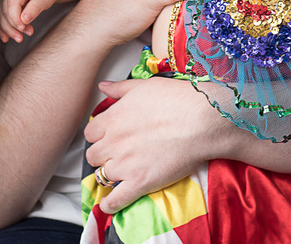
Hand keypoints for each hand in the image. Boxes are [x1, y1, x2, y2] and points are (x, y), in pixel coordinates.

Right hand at [0, 0, 59, 42]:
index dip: (15, 18)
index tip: (23, 29)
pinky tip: (6, 37)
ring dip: (7, 29)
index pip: (12, 3)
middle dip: (12, 27)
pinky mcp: (4, 3)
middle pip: (4, 10)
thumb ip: (35, 8)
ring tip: (18, 38)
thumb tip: (24, 20)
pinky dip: (1, 28)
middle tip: (22, 38)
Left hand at [83, 77, 228, 213]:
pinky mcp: (139, 182)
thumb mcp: (145, 86)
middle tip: (115, 154)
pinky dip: (111, 204)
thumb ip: (120, 88)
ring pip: (102, 176)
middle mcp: (113, 142)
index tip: (107, 138)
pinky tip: (110, 205)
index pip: (90, 133)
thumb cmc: (177, 99)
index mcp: (113, 118)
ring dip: (109, 175)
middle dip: (102, 156)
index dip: (98, 136)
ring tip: (120, 174)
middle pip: (93, 155)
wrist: (201, 119)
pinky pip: (116, 200)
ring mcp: (125, 164)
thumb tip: (102, 86)